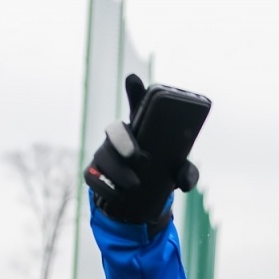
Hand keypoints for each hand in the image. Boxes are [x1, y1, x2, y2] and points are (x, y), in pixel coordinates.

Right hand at [84, 74, 201, 229]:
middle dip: (124, 141)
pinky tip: (118, 195)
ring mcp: (104, 154)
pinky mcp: (94, 173)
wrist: (137, 199)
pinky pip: (91, 176)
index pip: (137, 105)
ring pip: (103, 155)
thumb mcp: (176, 172)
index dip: (134, 91)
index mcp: (141, 128)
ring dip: (118, 171)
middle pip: (115, 130)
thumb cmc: (158, 175)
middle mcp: (119, 137)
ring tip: (135, 185)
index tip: (133, 79)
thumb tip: (184, 181)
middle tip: (141, 158)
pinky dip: (104, 186)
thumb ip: (186, 173)